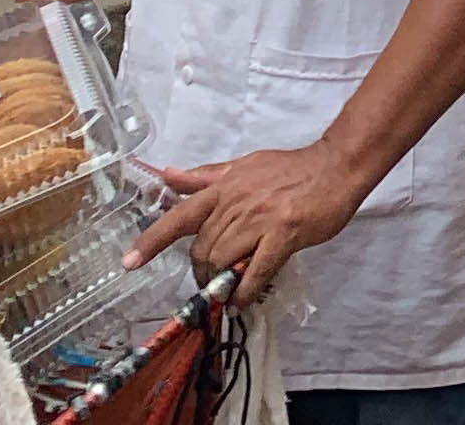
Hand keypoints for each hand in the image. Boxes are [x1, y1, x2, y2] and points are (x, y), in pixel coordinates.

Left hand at [126, 142, 370, 300]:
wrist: (336, 166)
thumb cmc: (290, 169)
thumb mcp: (243, 166)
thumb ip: (205, 177)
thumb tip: (167, 175)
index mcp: (224, 187)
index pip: (179, 215)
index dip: (151, 241)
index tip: (128, 263)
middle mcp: (235, 203)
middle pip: (202, 250)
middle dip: (203, 271)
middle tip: (214, 279)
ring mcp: (259, 220)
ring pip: (223, 261)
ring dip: (222, 283)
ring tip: (229, 288)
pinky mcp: (283, 235)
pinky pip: (254, 272)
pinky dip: (244, 291)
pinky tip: (242, 299)